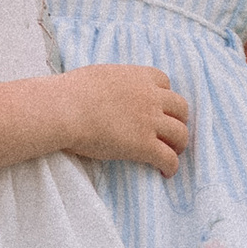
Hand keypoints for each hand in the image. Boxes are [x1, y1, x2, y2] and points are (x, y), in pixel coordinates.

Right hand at [66, 65, 190, 176]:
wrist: (65, 109)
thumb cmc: (72, 92)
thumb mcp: (101, 75)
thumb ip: (116, 82)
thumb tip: (111, 89)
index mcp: (139, 77)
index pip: (165, 84)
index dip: (164, 97)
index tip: (158, 108)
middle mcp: (150, 97)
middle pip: (180, 108)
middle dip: (178, 120)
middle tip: (170, 132)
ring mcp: (149, 121)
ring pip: (180, 133)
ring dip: (178, 144)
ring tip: (172, 153)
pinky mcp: (144, 145)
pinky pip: (168, 158)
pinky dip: (171, 166)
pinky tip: (165, 172)